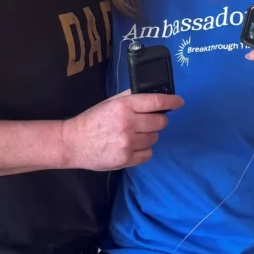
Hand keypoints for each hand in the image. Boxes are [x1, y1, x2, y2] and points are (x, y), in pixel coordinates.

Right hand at [61, 90, 183, 170]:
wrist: (73, 143)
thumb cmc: (93, 120)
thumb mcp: (110, 102)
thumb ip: (130, 97)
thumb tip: (151, 94)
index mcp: (124, 106)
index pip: (156, 101)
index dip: (171, 101)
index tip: (179, 102)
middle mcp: (128, 123)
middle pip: (160, 122)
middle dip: (157, 120)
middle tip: (147, 121)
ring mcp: (128, 143)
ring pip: (155, 138)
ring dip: (149, 135)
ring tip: (134, 134)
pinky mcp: (126, 159)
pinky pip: (148, 154)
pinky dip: (143, 150)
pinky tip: (132, 146)